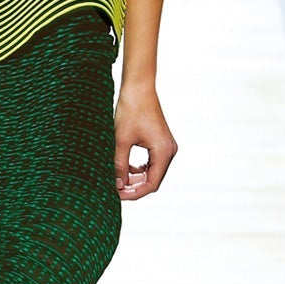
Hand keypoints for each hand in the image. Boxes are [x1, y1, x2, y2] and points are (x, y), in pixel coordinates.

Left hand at [114, 82, 176, 199]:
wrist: (139, 87)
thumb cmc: (131, 109)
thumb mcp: (121, 140)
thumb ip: (119, 165)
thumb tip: (117, 185)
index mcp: (163, 152)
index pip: (152, 184)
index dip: (134, 193)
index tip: (118, 196)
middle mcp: (169, 151)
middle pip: (153, 179)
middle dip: (134, 187)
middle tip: (115, 191)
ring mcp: (166, 146)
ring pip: (152, 172)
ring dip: (136, 178)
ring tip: (118, 181)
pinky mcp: (160, 142)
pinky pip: (151, 162)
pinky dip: (139, 169)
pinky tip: (126, 170)